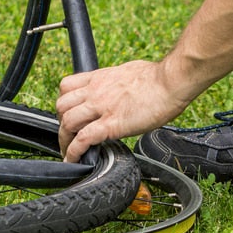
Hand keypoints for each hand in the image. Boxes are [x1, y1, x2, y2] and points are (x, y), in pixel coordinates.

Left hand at [56, 60, 190, 161]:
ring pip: (67, 122)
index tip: (67, 114)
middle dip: (60, 122)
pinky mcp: (111, 124)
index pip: (67, 87)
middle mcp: (95, 91)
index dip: (63, 102)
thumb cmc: (158, 77)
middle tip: (68, 135)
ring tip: (69, 151)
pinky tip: (73, 159)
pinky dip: (74, 151)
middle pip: (61, 106)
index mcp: (99, 78)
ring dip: (64, 139)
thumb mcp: (127, 72)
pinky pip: (83, 139)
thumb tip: (118, 88)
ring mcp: (101, 107)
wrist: (171, 82)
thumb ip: (116, 81)